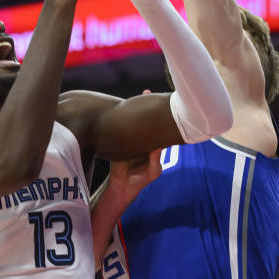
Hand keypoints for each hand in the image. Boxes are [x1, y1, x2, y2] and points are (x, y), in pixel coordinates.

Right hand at [106, 88, 162, 203]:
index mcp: (150, 143)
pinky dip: (120, 120)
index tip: (161, 102)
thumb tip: (158, 147)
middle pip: (144, 118)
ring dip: (131, 109)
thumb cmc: (140, 178)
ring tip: (136, 97)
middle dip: (145, 104)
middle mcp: (140, 137)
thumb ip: (155, 160)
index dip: (159, 114)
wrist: (123, 186)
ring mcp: (128, 138)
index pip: (156, 125)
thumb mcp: (153, 171)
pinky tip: (119, 111)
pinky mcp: (117, 141)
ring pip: (131, 121)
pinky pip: (119, 129)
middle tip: (146, 92)